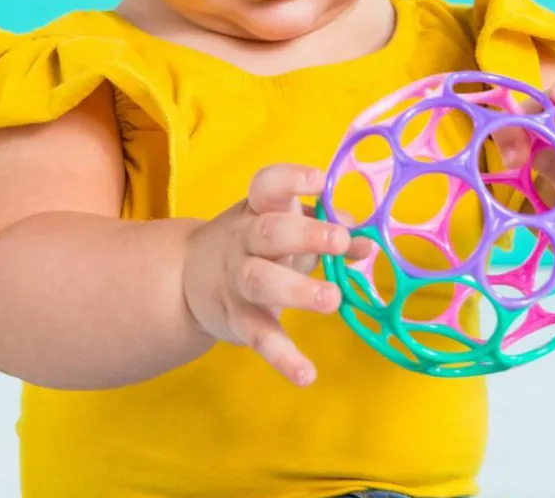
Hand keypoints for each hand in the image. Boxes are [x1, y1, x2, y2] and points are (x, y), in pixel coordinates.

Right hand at [181, 163, 366, 385]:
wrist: (187, 277)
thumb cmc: (255, 243)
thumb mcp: (285, 225)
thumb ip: (327, 229)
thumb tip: (368, 242)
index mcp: (258, 209)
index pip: (267, 186)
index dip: (291, 179)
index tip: (318, 180)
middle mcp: (244, 240)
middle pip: (268, 233)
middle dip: (304, 234)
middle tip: (340, 239)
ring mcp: (237, 281)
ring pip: (261, 282)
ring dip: (297, 290)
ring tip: (332, 300)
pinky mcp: (237, 320)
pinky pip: (260, 338)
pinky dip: (283, 358)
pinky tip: (306, 375)